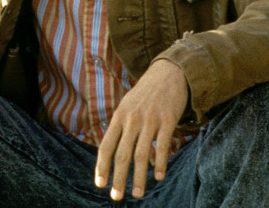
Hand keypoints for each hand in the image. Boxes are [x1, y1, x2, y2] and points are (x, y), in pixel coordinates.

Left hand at [94, 59, 187, 200]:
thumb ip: (120, 127)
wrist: (168, 73)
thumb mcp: (127, 106)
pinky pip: (162, 146)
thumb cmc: (145, 94)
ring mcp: (149, 120)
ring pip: (141, 155)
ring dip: (139, 177)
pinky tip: (159, 177)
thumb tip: (111, 152)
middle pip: (122, 155)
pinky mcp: (167, 120)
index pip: (105, 146)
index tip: (100, 184)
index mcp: (118, 117)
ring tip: (137, 194)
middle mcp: (131, 120)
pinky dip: (160, 163)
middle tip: (116, 197)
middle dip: (118, 178)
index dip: (101, 167)